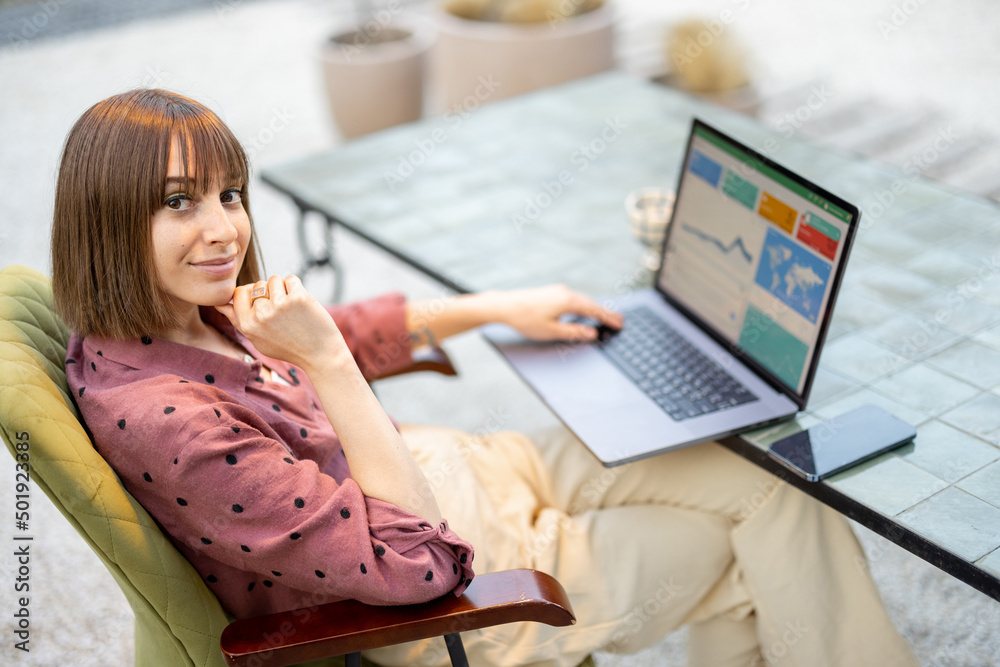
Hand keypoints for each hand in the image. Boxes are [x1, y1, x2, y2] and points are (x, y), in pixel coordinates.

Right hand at [215, 274, 348, 371]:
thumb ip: (238, 321)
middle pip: (257, 285)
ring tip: (292, 307)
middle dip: (269, 292)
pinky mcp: (298, 298)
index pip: (238, 292)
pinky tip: (301, 303)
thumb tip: (220, 303)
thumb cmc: (288, 347)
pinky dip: (296, 287)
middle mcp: (260, 315)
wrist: (320, 354)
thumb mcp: (257, 339)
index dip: (251, 294)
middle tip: (282, 312)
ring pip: (273, 279)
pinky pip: (290, 278)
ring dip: (283, 288)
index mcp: (247, 325)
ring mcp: (279, 305)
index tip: (263, 303)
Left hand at [489, 284, 622, 341]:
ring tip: (606, 315)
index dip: (608, 318)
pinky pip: (573, 298)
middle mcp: (566, 292)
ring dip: (595, 308)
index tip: (620, 324)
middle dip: (605, 312)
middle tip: (620, 320)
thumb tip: (591, 333)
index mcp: (568, 301)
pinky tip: (584, 309)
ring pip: (582, 300)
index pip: (595, 310)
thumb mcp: (552, 331)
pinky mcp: (551, 292)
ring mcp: (558, 290)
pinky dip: (583, 305)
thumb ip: (574, 332)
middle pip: (591, 303)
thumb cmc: (525, 319)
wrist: (505, 306)